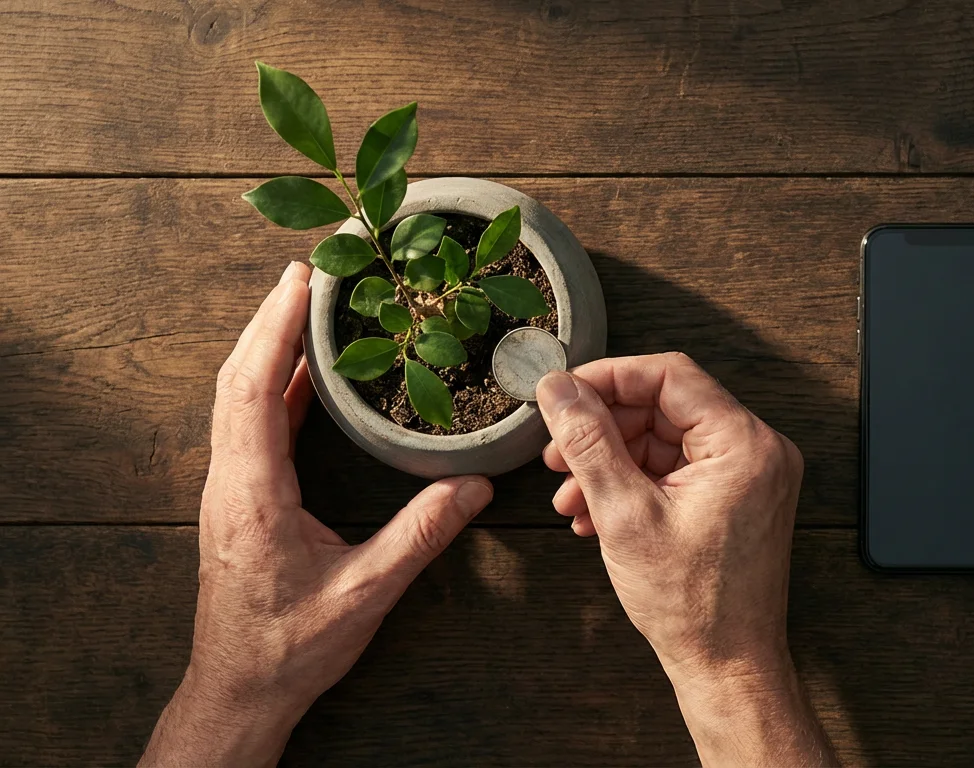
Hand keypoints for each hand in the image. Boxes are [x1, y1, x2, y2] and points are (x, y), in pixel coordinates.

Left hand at [141, 262, 493, 767]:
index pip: (255, 389)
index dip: (277, 329)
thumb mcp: (366, 593)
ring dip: (267, 345)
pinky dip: (273, 383)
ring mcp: (228, 489)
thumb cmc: (290, 648)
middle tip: (307, 271)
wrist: (239, 689)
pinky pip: (249, 422)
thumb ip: (420, 536)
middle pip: (238, 378)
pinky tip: (304, 373)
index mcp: (253, 494)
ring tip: (304, 305)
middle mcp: (230, 482)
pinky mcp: (238, 499)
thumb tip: (474, 487)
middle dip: (270, 319)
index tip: (300, 282)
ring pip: (237, 397)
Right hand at [536, 353, 835, 766]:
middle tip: (556, 454)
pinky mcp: (736, 497)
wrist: (727, 666)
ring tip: (569, 497)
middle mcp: (757, 450)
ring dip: (611, 462)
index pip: (669, 375)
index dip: (608, 378)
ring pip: (664, 441)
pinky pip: (677, 470)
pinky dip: (634, 484)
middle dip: (603, 430)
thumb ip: (588, 443)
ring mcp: (750, 475)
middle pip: (664, 407)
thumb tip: (557, 390)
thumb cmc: (692, 604)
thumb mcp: (624, 514)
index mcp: (744, 444)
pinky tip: (594, 514)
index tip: (562, 393)